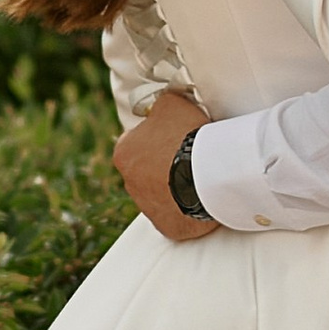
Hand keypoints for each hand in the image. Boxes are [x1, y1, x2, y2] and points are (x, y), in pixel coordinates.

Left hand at [114, 91, 219, 240]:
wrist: (204, 174)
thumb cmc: (185, 136)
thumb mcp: (171, 104)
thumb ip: (161, 104)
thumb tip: (160, 105)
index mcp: (124, 152)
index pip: (136, 142)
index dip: (157, 138)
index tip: (175, 137)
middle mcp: (129, 182)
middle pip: (147, 171)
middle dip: (165, 165)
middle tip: (189, 157)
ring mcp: (146, 207)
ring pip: (161, 194)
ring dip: (176, 186)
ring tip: (199, 177)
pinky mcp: (166, 225)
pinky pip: (176, 216)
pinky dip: (186, 208)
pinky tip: (201, 197)